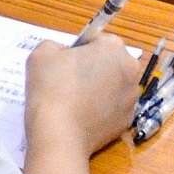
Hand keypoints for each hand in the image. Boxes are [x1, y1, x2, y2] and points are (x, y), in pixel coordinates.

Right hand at [22, 31, 142, 159]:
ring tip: (75, 99)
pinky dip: (101, 109)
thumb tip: (64, 55)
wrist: (59, 134)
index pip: (98, 39)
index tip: (65, 61)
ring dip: (100, 88)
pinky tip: (82, 115)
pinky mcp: (127, 122)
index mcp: (114, 48)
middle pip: (111, 62)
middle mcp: (131, 71)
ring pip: (114, 86)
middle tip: (69, 79)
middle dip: (95, 67)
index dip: (80, 48)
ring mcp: (132, 99)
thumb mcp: (42, 54)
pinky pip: (113, 108)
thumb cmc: (51, 87)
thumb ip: (55, 46)